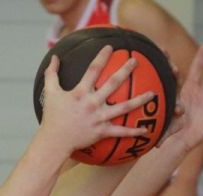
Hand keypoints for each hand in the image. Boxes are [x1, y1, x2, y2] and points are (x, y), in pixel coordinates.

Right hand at [39, 46, 155, 153]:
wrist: (54, 142)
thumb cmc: (52, 117)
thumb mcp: (49, 93)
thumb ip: (52, 74)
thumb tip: (54, 57)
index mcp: (80, 92)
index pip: (93, 70)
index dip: (102, 57)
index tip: (110, 47)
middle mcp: (92, 103)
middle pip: (113, 83)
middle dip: (125, 70)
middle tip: (135, 61)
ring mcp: (99, 118)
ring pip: (124, 107)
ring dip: (139, 100)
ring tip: (152, 93)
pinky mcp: (102, 132)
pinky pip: (121, 132)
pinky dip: (133, 132)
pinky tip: (146, 130)